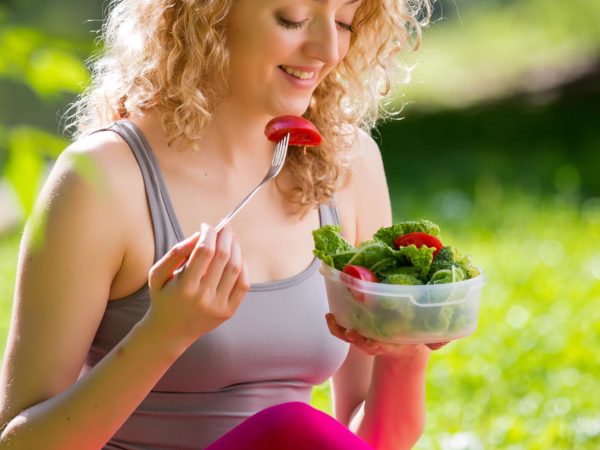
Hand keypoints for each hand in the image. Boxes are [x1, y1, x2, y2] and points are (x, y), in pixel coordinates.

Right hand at [144, 223, 249, 346]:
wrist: (169, 332)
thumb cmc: (163, 297)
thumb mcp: (158, 274)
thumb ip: (176, 252)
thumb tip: (200, 235)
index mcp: (184, 286)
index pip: (205, 251)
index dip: (209, 233)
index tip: (207, 226)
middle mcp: (203, 297)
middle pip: (223, 257)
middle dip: (225, 236)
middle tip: (224, 227)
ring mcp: (218, 306)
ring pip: (236, 269)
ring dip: (236, 249)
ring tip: (231, 240)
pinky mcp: (228, 311)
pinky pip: (243, 284)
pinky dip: (243, 267)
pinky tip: (236, 259)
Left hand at [325, 314, 449, 356]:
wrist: (405, 349)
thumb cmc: (415, 336)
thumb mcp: (425, 337)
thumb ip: (436, 340)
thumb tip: (443, 344)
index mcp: (391, 345)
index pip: (380, 347)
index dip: (373, 344)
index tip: (369, 342)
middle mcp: (377, 344)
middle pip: (362, 344)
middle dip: (355, 339)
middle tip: (349, 333)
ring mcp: (367, 339)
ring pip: (349, 337)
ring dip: (339, 330)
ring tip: (331, 318)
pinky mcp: (359, 331)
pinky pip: (343, 331)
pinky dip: (335, 325)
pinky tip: (329, 315)